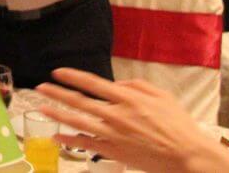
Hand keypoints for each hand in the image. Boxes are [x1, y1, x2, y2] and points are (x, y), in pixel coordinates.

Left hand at [35, 68, 228, 172]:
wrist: (188, 156)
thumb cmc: (178, 125)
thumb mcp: (161, 96)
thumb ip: (136, 86)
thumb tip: (116, 85)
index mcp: (127, 98)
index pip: (92, 83)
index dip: (72, 76)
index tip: (57, 72)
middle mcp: (116, 114)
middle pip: (79, 101)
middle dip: (57, 93)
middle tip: (40, 88)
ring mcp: (113, 134)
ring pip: (78, 122)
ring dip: (57, 114)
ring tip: (41, 108)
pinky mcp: (114, 152)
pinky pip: (86, 144)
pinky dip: (69, 140)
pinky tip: (55, 136)